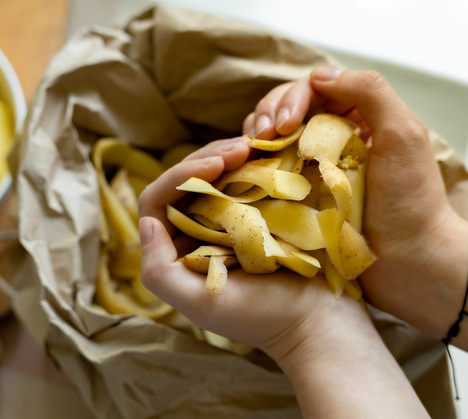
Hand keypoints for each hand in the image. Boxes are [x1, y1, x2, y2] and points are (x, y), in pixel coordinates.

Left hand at [137, 137, 369, 362]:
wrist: (320, 321)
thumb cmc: (262, 317)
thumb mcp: (200, 302)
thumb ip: (159, 271)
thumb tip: (148, 223)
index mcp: (177, 253)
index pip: (158, 202)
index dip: (179, 175)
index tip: (216, 165)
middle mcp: (197, 234)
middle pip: (184, 182)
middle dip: (206, 158)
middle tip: (241, 147)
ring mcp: (228, 223)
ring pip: (213, 176)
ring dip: (227, 155)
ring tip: (252, 145)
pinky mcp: (258, 216)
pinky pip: (244, 180)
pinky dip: (250, 163)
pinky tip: (265, 153)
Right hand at [244, 68, 467, 333]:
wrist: (409, 262)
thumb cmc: (410, 201)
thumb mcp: (403, 134)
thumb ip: (369, 92)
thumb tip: (318, 76)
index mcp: (358, 117)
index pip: (312, 90)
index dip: (291, 99)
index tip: (284, 125)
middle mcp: (332, 138)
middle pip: (287, 109)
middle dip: (268, 113)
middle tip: (261, 136)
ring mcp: (312, 168)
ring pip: (272, 137)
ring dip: (255, 135)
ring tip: (250, 148)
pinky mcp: (299, 197)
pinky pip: (268, 170)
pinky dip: (253, 163)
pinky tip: (247, 168)